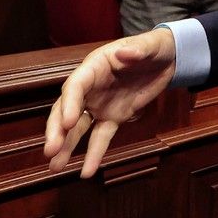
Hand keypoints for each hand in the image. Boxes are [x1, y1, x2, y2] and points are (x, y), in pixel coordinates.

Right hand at [43, 28, 176, 177]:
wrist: (167, 58)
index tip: (67, 122)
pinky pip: (101, 138)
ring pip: (78, 128)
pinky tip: (86, 172)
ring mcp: (100, 105)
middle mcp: (91, 88)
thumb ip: (139, 50)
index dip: (69, 104)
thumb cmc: (154, 47)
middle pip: (67, 110)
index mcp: (95, 66)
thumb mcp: (151, 45)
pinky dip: (94, 154)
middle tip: (50, 151)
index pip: (75, 86)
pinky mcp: (114, 118)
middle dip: (57, 130)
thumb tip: (125, 54)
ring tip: (54, 168)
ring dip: (66, 147)